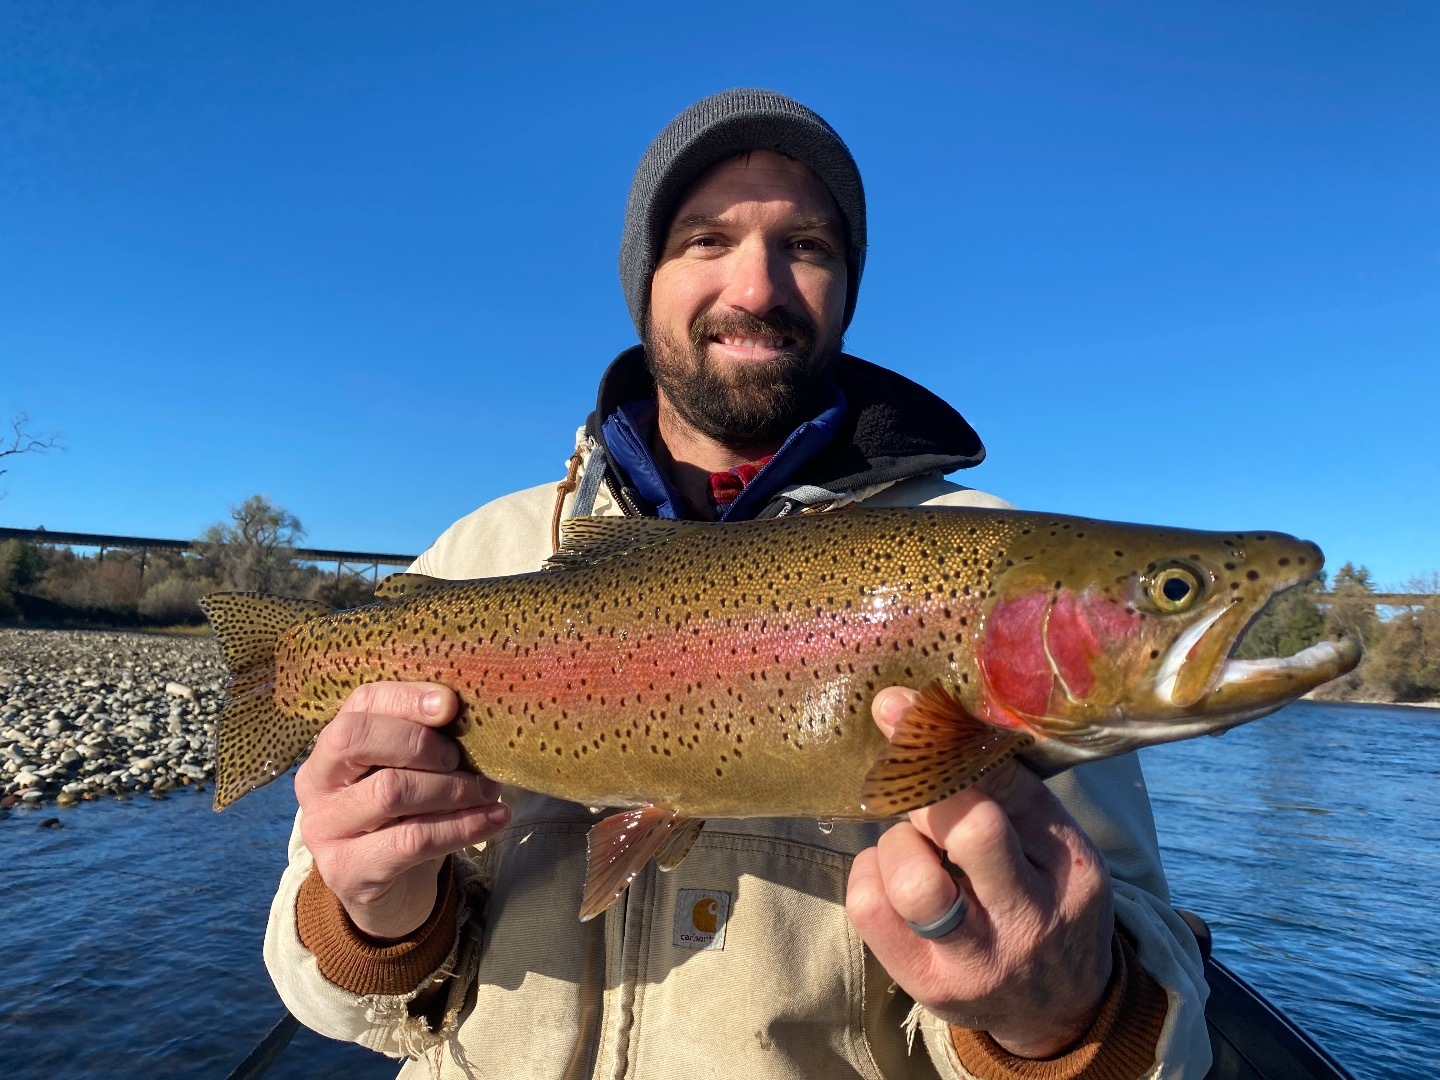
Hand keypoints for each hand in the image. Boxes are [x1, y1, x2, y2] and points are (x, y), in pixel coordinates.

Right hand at [295, 682, 509, 939]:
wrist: (392, 890)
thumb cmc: (405, 815)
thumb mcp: (411, 771)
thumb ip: (426, 738)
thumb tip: (461, 707)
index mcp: (330, 746)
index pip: (361, 703)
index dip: (406, 698)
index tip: (451, 704)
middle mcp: (315, 784)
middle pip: (358, 740)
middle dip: (420, 742)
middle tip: (463, 759)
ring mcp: (324, 829)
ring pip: (391, 791)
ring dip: (452, 788)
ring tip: (489, 790)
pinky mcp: (347, 870)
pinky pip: (413, 840)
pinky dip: (462, 826)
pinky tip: (494, 819)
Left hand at [846, 687, 1114, 1057]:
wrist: (1057, 1006)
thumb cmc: (1046, 898)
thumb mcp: (1055, 844)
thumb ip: (1006, 788)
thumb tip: (920, 715)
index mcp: (1070, 872)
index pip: (1010, 792)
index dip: (951, 744)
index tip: (904, 706)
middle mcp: (1027, 921)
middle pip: (967, 828)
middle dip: (928, 792)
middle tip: (921, 791)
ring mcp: (974, 961)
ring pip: (911, 877)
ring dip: (900, 842)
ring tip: (920, 849)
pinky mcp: (924, 984)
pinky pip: (868, 905)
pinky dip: (871, 872)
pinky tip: (897, 878)